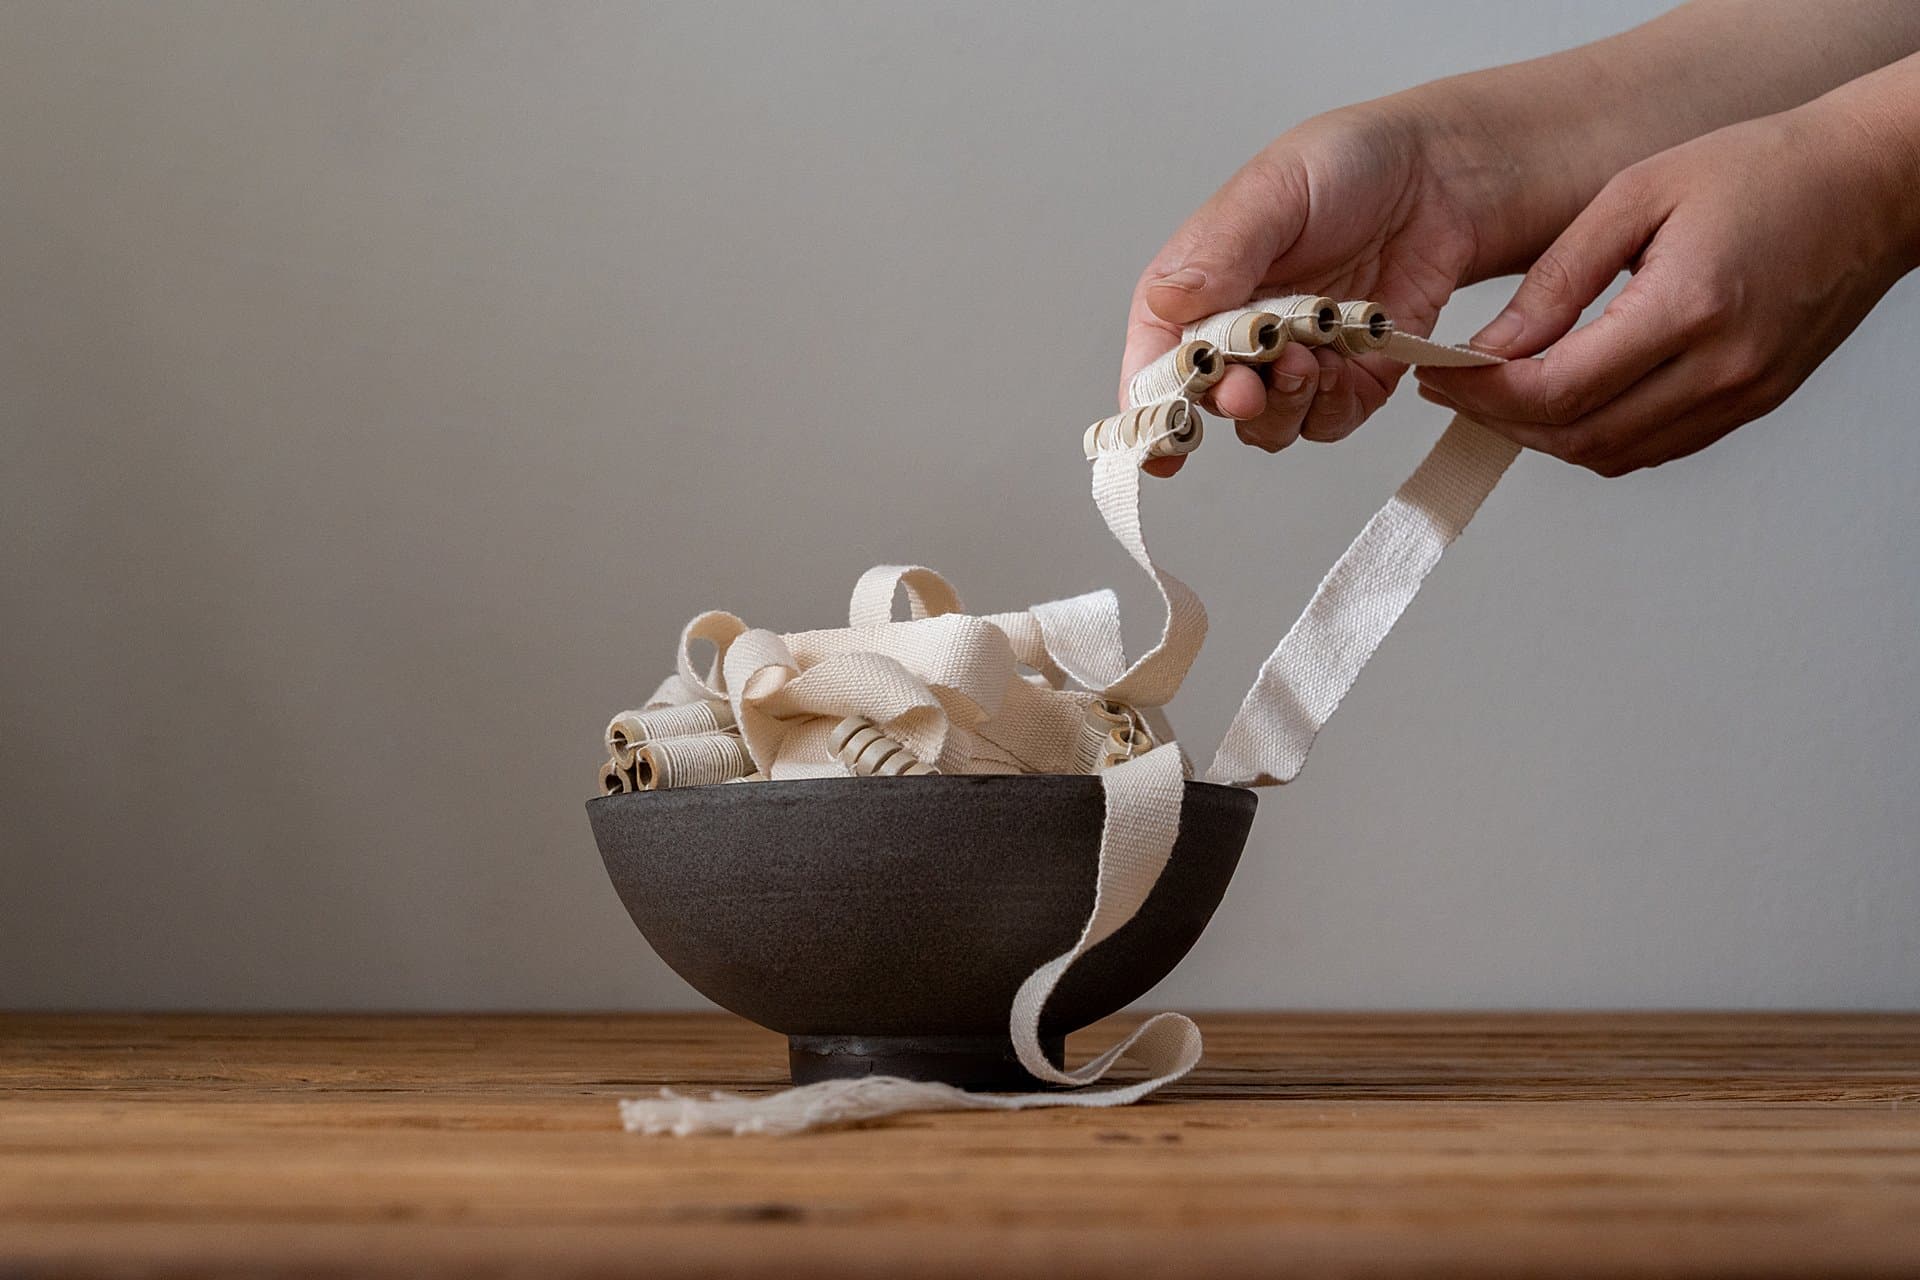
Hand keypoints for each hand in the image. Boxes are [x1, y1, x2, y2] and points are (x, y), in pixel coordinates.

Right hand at [1119, 104, 1489, 476]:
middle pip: (1209, 403)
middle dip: (1227, 402)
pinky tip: (1342, 365)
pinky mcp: (1350, 379)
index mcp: (1198, 289)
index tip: (1167, 424)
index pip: (1155, 359)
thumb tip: (1167, 301)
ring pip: (1267, 425)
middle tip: (1247, 390)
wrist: (1441, 172)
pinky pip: (1328, 421)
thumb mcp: (1274, 189)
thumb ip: (1221, 250)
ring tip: (1308, 363)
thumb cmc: (1348, 164)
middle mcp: (1240, 334)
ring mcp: (1294, 362)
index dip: (1152, 401)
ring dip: (1282, 408)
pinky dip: (1331, 408)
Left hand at [1416, 98, 1919, 476]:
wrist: (1869, 185)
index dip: (1485, 393)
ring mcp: (1742, 395)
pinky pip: (1652, 449)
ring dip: (1544, 437)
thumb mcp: (1638, 196)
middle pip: (1578, 436)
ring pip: (1612, 455)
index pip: (1558, 388)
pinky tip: (1563, 403)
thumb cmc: (1763, 171)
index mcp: (1689, 307)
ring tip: (1499, 397)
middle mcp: (1721, 367)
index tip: (1441, 375)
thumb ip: (1558, 278)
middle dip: (1501, 421)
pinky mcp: (1752, 405)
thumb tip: (1492, 347)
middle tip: (1456, 391)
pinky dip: (1595, 438)